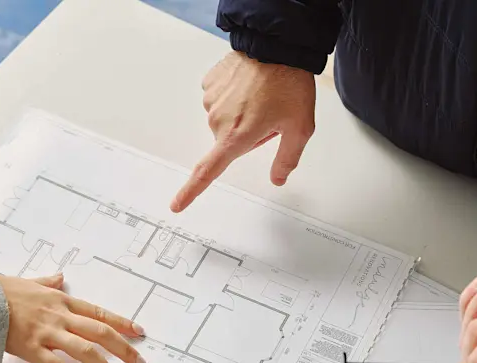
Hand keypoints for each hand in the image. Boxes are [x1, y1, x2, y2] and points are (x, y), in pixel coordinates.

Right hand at [0, 274, 145, 362]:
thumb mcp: (29, 282)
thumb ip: (47, 282)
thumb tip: (59, 277)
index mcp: (62, 301)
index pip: (99, 313)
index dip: (122, 323)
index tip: (139, 333)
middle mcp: (60, 316)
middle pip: (101, 333)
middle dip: (123, 349)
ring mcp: (48, 332)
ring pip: (86, 351)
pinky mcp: (32, 348)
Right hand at [170, 51, 315, 212]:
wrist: (277, 44)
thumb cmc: (288, 83)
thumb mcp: (300, 128)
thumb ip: (287, 159)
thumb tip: (278, 178)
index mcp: (236, 137)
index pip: (207, 172)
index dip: (191, 191)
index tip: (176, 204)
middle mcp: (218, 121)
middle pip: (228, 142)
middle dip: (247, 135)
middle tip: (269, 116)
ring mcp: (211, 101)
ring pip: (224, 120)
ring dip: (241, 114)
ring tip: (261, 97)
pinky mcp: (209, 83)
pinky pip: (219, 99)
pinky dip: (233, 97)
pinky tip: (249, 86)